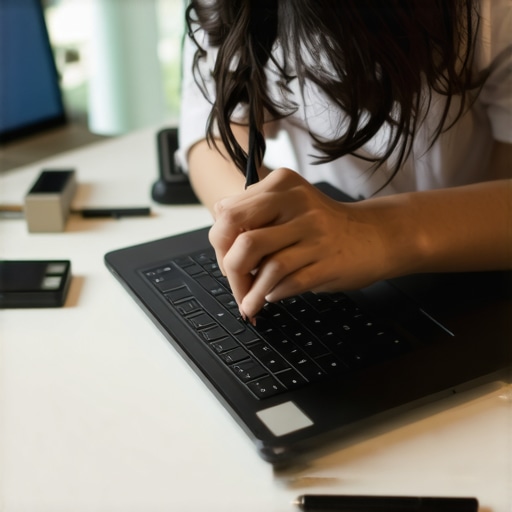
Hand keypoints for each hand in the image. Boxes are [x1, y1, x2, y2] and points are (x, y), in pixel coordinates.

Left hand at [209, 167, 394, 320]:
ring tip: (248, 302)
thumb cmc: (322, 224)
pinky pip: (289, 282)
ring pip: (266, 264)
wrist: (373, 235)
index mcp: (281, 185)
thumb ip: (252, 213)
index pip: (229, 214)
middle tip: (235, 283)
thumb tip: (219, 238)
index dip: (220, 243)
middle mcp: (299, 205)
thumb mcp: (287, 205)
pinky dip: (272, 294)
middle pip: (243, 238)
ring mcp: (316, 234)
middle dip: (230, 269)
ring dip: (249, 291)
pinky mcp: (329, 261)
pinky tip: (271, 296)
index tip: (226, 259)